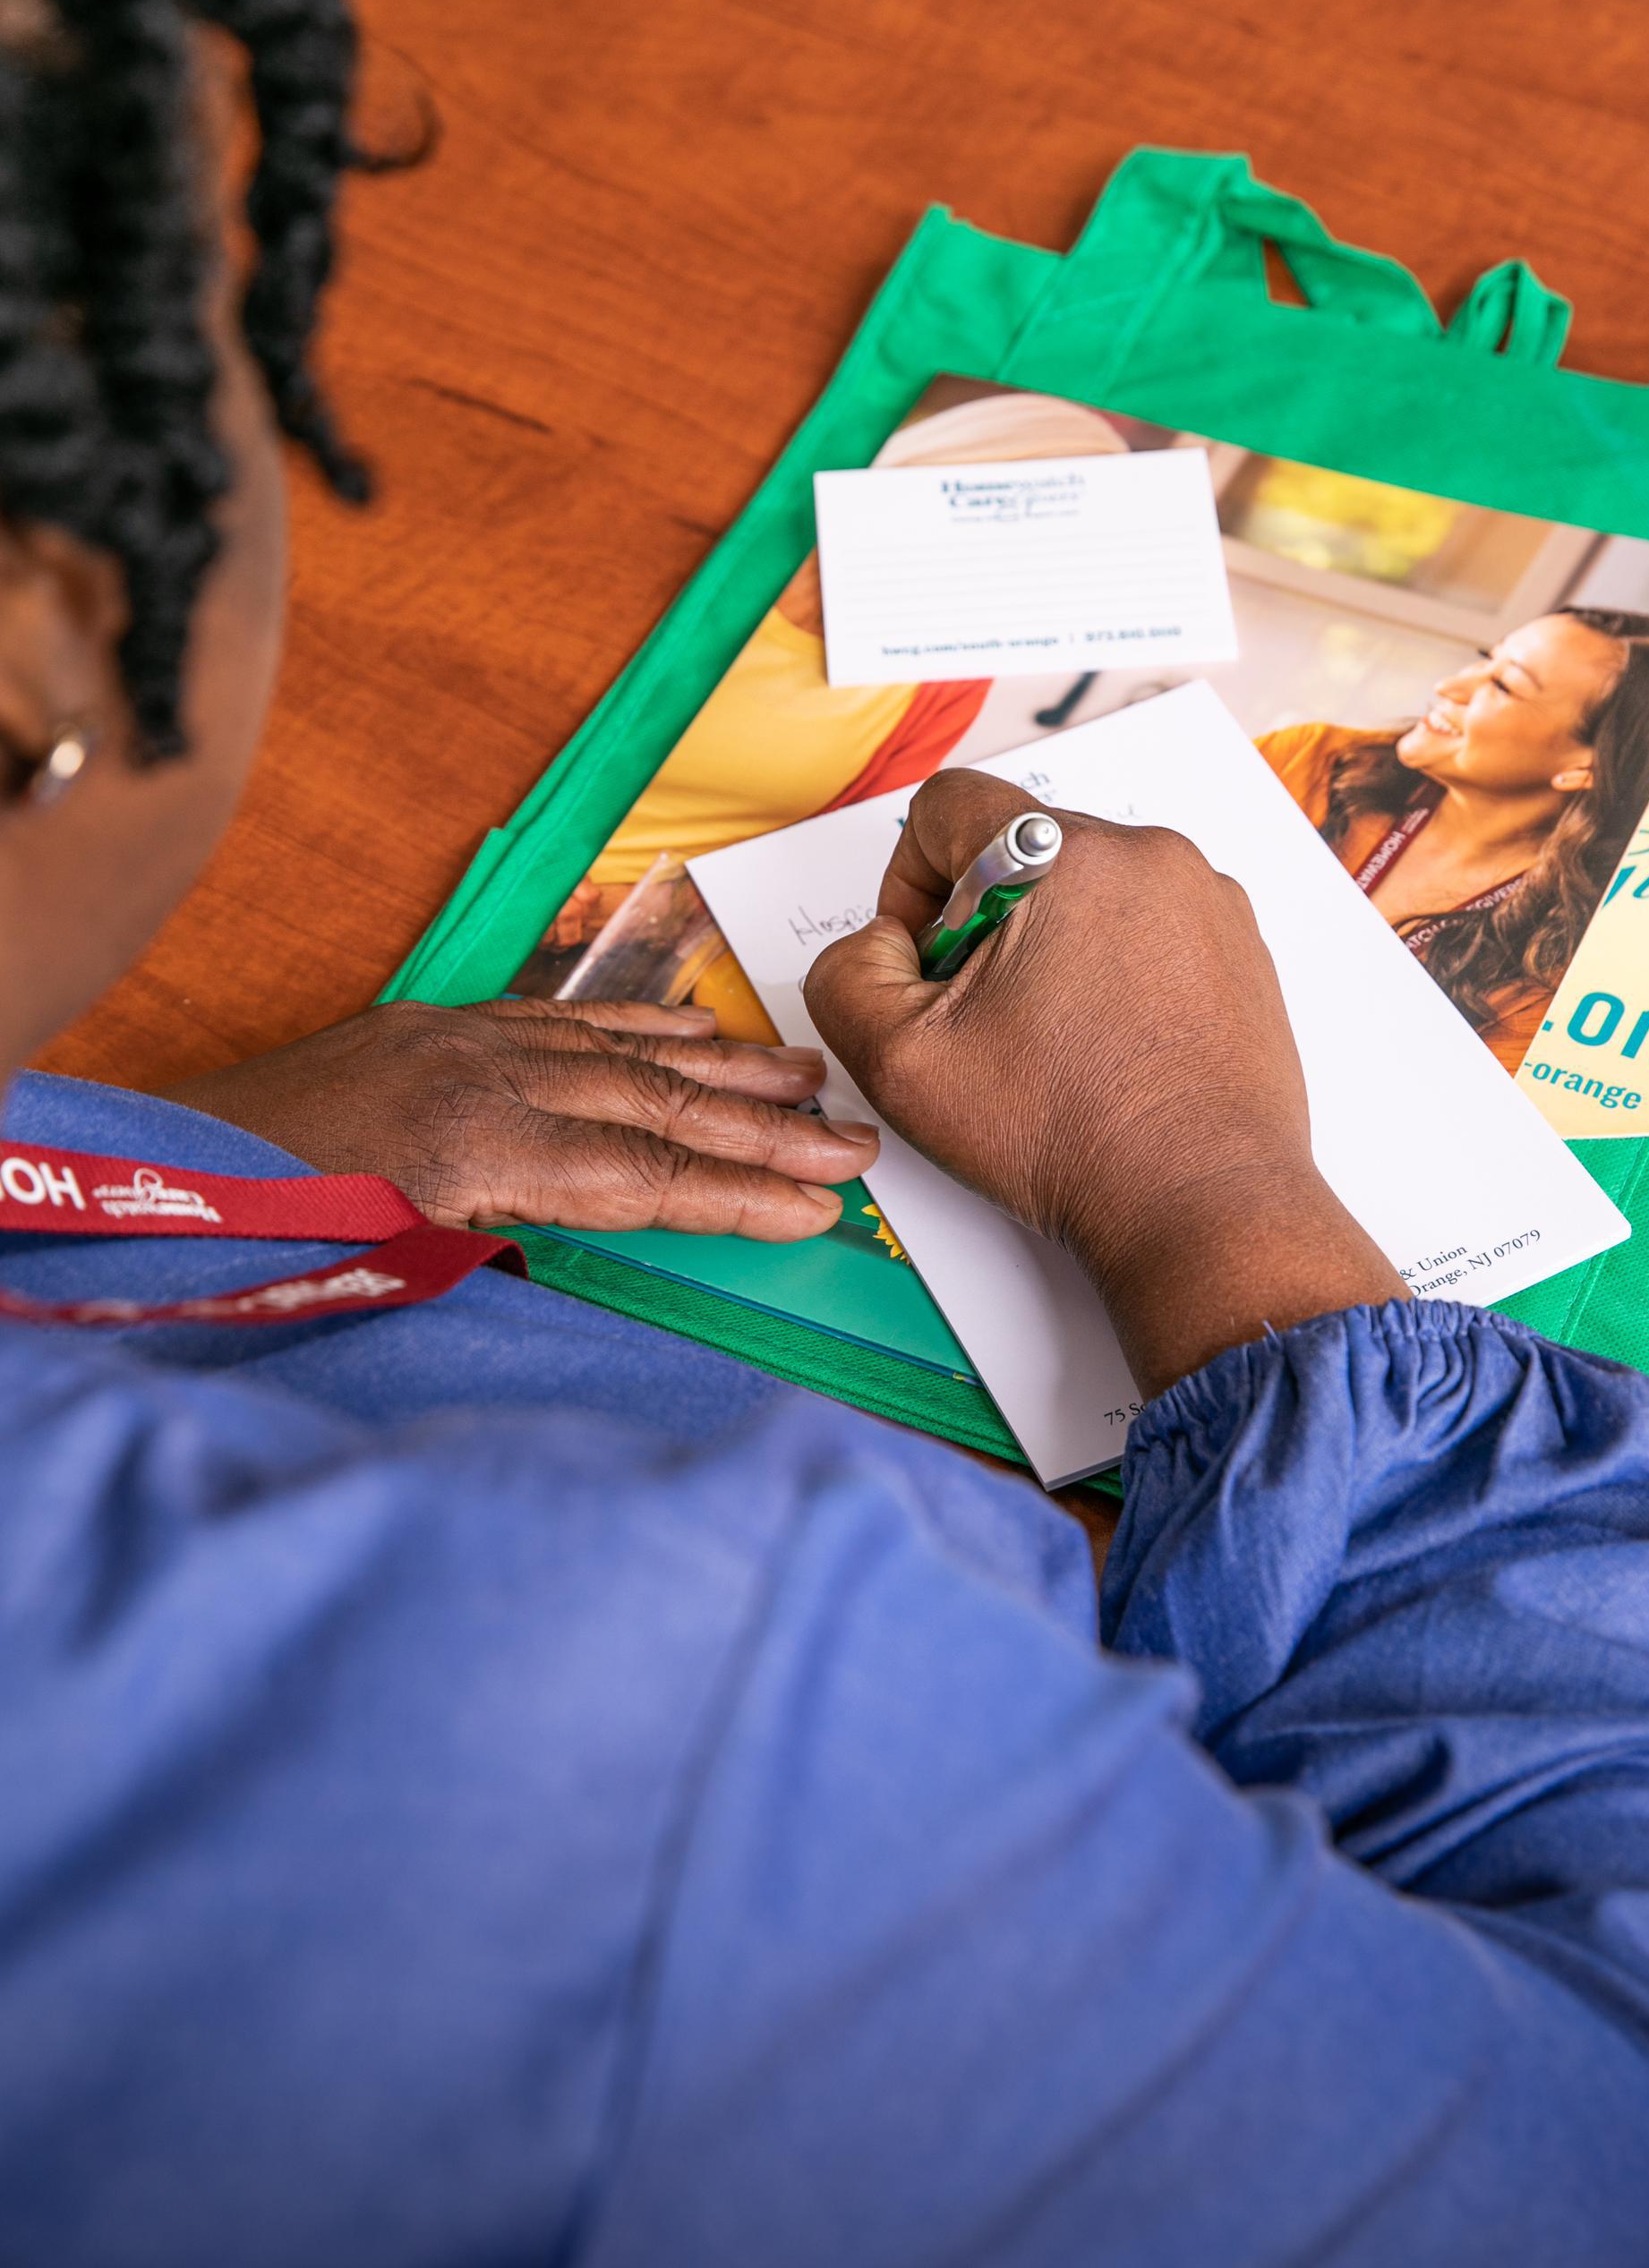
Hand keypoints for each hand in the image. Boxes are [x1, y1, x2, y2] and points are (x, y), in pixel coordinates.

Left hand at [165, 997, 877, 1239]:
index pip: (643, 1175)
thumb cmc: (259, 1231)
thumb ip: (509, 1249)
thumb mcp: (387, 1268)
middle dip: (763, 1127)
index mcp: (471, 1148)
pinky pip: (564, 1017)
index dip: (741, 1193)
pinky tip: (691, 1031)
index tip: (821, 1205)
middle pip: (653, 1104)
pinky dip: (640, 1025)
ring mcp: (459, 1039)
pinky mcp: (435, 1023)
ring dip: (721, 1066)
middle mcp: (478, 1075)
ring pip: (619, 1050)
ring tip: (805, 1078)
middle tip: (855, 1141)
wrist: (156, 1158)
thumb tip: (616, 1242)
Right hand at [804, 769, 1404, 1393]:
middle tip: (986, 1019)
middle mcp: (1151, 857)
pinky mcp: (1241, 949)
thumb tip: (879, 945)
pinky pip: (1148, 928)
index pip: (950, 805)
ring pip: (1088, 891)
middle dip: (984, 924)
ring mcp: (1207, 902)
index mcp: (1066, 858)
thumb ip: (847, 975)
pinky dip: (1114, 972)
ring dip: (1052, 948)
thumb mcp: (900, 1062)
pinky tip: (1106, 1048)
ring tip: (1053, 1041)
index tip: (924, 957)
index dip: (909, 878)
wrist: (1201, 1206)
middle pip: (1023, 851)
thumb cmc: (1071, 1136)